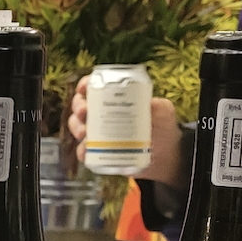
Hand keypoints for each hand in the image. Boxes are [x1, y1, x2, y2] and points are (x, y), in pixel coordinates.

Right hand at [69, 75, 187, 187]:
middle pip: (81, 106)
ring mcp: (98, 134)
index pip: (95, 87)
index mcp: (115, 99)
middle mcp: (102, 115)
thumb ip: (160, 106)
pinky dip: (82, 151)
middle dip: (78, 107)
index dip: (85, 85)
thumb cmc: (163, 128)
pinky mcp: (99, 152)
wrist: (165, 156)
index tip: (84, 88)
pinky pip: (84, 151)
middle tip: (84, 111)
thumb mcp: (164, 113)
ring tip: (84, 133)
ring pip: (77, 127)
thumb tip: (150, 103)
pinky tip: (86, 151)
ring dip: (76, 127)